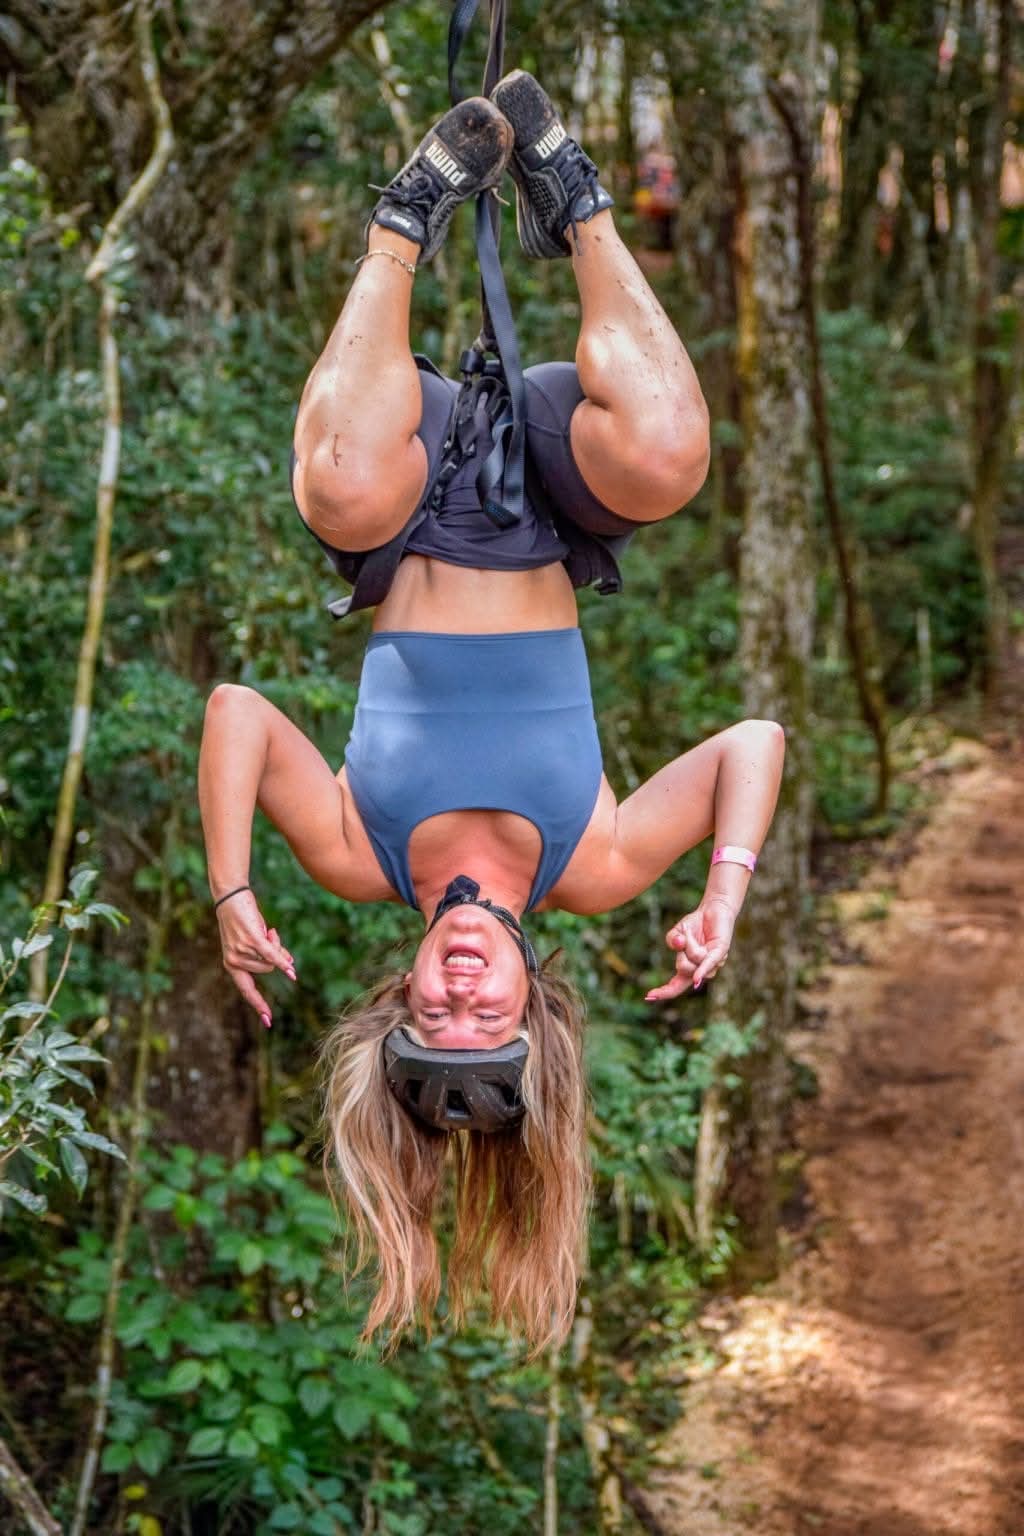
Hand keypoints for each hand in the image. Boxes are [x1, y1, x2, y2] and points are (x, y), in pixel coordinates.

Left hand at [215, 889, 295, 1026]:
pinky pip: (271, 956)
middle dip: (274, 955)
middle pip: (267, 970)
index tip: (268, 1021)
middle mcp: (234, 961)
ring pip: (270, 960)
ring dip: (275, 945)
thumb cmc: (243, 918)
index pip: (247, 990)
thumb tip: (289, 968)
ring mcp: (241, 951)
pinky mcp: (251, 940)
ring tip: (267, 929)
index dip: (258, 1005)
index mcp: (231, 964)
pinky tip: (290, 970)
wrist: (231, 896)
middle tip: (270, 935)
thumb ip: (268, 955)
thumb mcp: (253, 940)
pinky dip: (282, 962)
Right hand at [646, 897, 735, 1001]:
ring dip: (690, 942)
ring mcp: (713, 963)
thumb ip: (672, 940)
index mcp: (690, 969)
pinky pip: (709, 963)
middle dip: (680, 952)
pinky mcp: (720, 952)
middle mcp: (702, 971)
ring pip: (694, 960)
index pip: (676, 986)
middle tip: (685, 937)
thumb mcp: (677, 932)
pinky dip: (702, 970)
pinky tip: (697, 978)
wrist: (712, 909)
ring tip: (694, 933)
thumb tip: (678, 945)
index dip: (663, 992)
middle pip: (683, 969)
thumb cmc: (695, 924)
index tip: (648, 997)